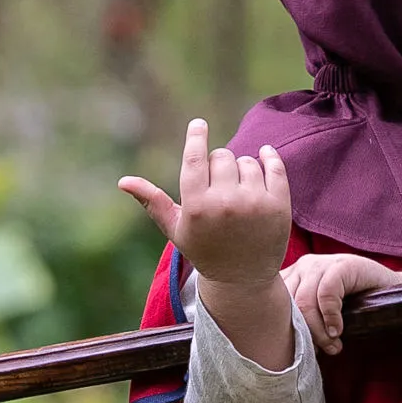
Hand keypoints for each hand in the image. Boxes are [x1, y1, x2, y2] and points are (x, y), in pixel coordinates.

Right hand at [120, 121, 290, 293]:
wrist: (243, 279)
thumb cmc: (204, 251)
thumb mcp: (176, 229)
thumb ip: (153, 201)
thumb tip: (122, 181)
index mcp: (197, 207)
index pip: (195, 159)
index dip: (196, 137)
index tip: (198, 124)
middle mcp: (226, 203)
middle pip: (221, 157)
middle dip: (218, 165)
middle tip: (219, 186)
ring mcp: (255, 204)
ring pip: (247, 160)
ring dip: (242, 168)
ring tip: (239, 191)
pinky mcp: (279, 206)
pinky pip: (274, 165)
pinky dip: (269, 158)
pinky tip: (264, 157)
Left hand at [283, 252, 401, 355]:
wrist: (392, 292)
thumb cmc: (354, 307)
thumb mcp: (321, 315)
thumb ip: (303, 322)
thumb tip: (281, 350)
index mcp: (293, 276)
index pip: (274, 303)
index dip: (284, 329)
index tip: (299, 351)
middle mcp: (302, 266)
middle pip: (288, 304)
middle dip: (303, 334)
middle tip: (320, 352)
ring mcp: (320, 263)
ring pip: (305, 301)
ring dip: (318, 330)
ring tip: (332, 345)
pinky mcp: (341, 265)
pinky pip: (326, 294)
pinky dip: (331, 317)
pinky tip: (338, 331)